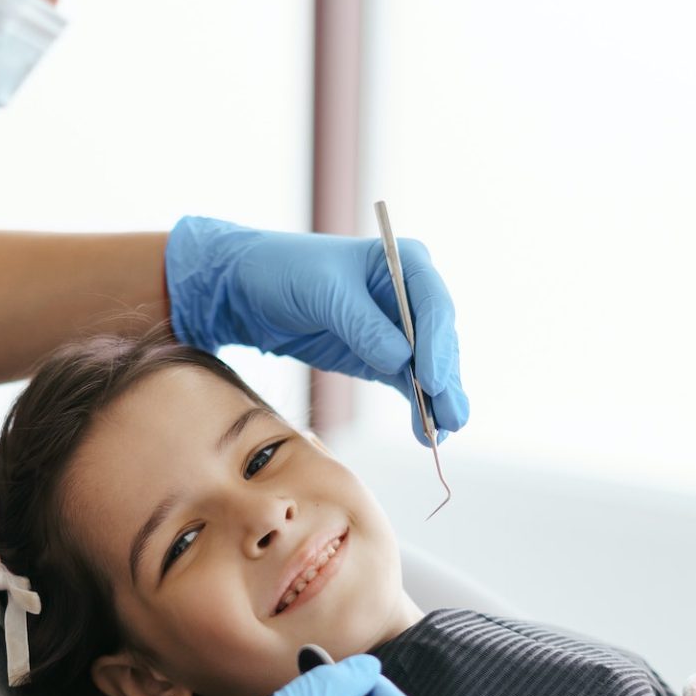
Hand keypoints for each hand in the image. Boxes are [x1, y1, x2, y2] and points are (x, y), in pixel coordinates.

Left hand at [165, 215, 468, 444]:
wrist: (246, 290)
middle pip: (439, 341)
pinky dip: (417, 407)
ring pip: (428, 368)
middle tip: (449, 417)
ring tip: (442, 432)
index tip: (432, 380)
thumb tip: (402, 361)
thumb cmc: (285, 272)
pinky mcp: (380, 358)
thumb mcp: (324, 292)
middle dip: (445, 380)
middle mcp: (409, 296)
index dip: (438, 344)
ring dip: (438, 400)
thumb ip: (363, 325)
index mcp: (405, 263)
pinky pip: (407, 383)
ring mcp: (397, 330)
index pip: (434, 305)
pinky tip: (425, 431)